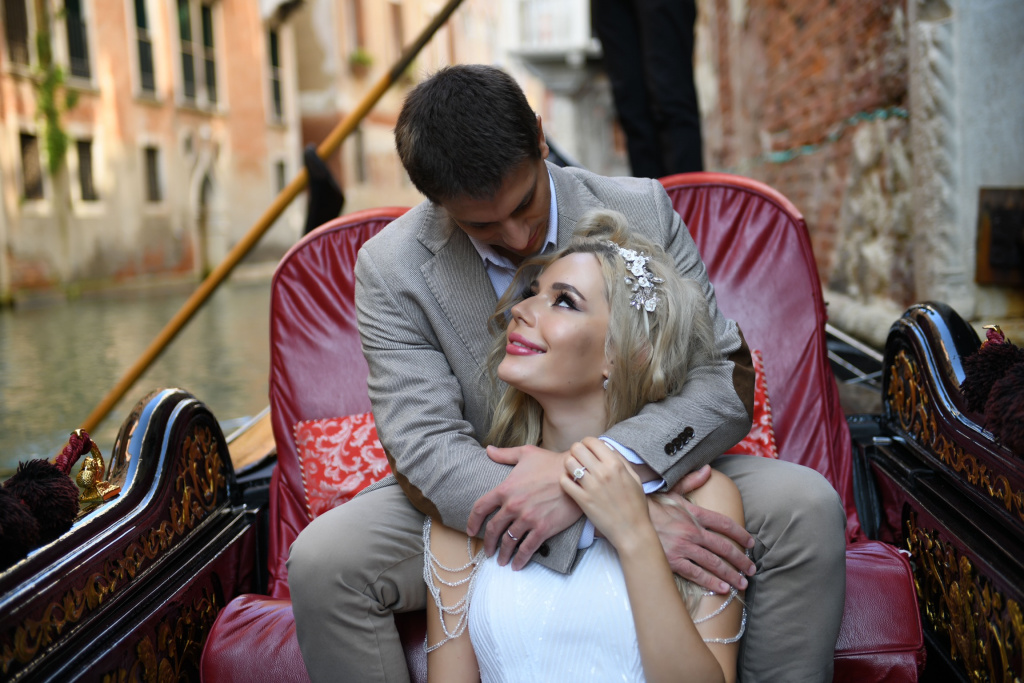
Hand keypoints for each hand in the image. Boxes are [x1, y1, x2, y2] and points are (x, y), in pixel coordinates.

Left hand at [467, 445, 581, 569]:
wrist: (577, 475)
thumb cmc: (551, 462)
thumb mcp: (526, 453)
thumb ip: (504, 454)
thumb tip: (488, 450)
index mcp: (506, 489)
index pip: (480, 508)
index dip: (472, 521)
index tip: (471, 531)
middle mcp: (513, 506)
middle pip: (493, 529)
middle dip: (488, 543)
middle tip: (488, 551)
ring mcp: (528, 519)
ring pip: (509, 542)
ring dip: (503, 554)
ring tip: (501, 561)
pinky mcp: (543, 529)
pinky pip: (527, 548)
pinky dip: (520, 559)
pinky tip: (517, 565)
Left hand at [559, 438, 650, 550]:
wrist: (632, 530)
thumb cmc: (635, 504)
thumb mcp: (634, 477)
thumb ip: (620, 460)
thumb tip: (606, 447)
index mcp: (616, 465)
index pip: (592, 441)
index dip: (587, 443)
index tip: (588, 449)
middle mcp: (602, 472)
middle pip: (577, 448)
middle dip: (576, 451)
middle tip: (580, 459)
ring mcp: (591, 486)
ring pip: (569, 463)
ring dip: (570, 465)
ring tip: (576, 471)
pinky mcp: (582, 500)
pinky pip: (564, 482)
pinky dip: (565, 480)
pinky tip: (572, 483)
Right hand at [648, 467, 755, 593]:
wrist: (627, 519)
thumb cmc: (648, 505)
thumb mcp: (670, 490)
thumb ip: (691, 481)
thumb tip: (707, 469)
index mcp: (694, 513)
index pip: (724, 523)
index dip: (740, 534)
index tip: (751, 543)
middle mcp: (692, 531)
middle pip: (724, 547)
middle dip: (741, 559)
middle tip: (751, 569)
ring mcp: (683, 547)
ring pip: (714, 563)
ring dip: (731, 574)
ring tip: (742, 583)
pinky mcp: (672, 561)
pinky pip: (696, 573)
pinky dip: (711, 582)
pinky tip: (722, 588)